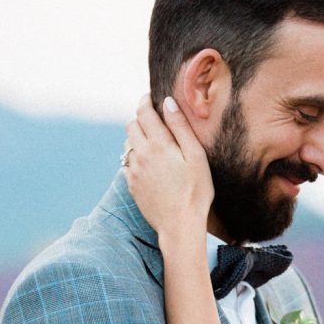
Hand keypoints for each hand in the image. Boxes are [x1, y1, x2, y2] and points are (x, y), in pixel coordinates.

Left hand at [124, 95, 213, 240]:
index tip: (150, 98)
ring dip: (137, 137)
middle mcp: (140, 154)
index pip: (144, 112)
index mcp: (158, 144)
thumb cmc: (195, 191)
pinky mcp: (131, 185)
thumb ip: (180, 127)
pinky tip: (149, 163)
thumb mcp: (196, 157)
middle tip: (154, 119)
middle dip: (140, 118)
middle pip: (131, 125)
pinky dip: (135, 157)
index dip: (145, 101)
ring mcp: (133, 170)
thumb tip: (167, 103)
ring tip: (152, 142)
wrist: (180, 225)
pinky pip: (127, 163)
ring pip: (127, 143)